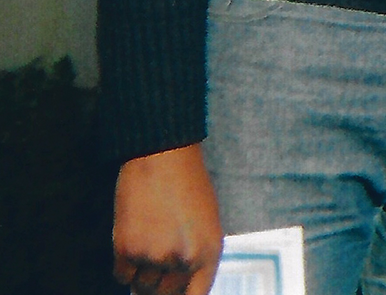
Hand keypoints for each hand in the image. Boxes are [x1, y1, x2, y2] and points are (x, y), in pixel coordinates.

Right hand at [113, 144, 223, 294]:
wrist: (163, 158)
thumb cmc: (189, 188)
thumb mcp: (206, 225)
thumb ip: (196, 259)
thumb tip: (179, 289)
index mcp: (210, 253)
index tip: (173, 294)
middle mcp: (184, 259)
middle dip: (160, 286)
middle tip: (157, 265)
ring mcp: (155, 257)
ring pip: (142, 286)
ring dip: (142, 273)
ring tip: (149, 241)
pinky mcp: (127, 249)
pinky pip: (122, 275)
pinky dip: (126, 265)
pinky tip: (134, 241)